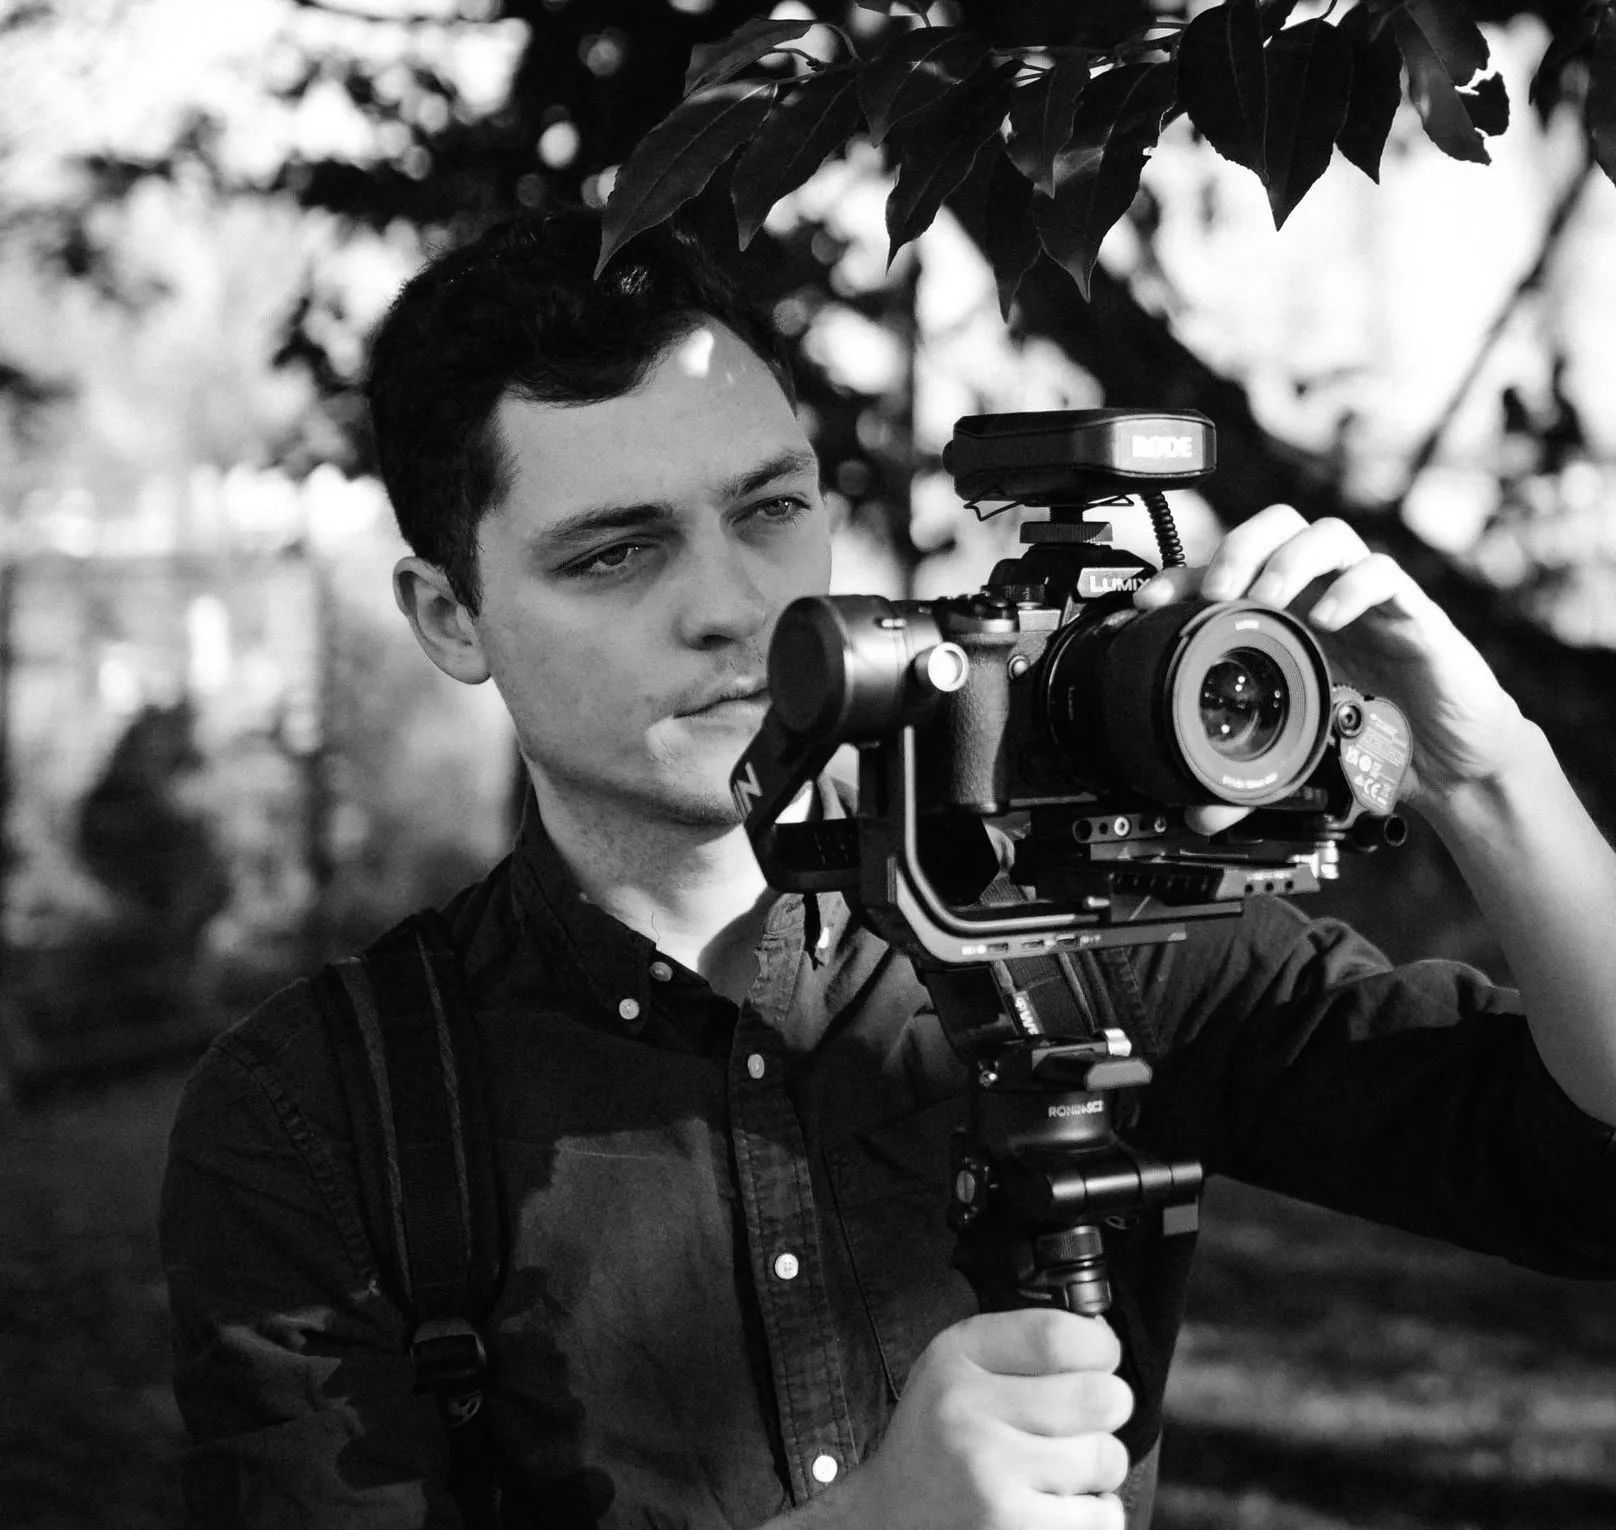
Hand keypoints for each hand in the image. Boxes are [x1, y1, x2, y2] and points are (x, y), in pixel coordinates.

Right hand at [838, 1308, 1131, 1529]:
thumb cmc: (941, 1440)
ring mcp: (989, 1472)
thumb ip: (1021, 1345)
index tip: (1101, 1357)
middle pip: (1099, 1396)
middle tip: (1085, 1420)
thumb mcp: (957, 1368)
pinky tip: (1056, 1505)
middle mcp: (967, 1408)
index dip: (1098, 1345)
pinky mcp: (1012, 1527)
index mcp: (957, 1356)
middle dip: (1109, 1408)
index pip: (1058, 1335)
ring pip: (1106, 1457)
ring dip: (1098, 1465)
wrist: (889, 1519)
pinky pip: (1102, 1514)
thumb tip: (1104, 1341)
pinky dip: (1094, 1513)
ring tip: (1061, 1467)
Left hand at [1133, 503, 1528, 823]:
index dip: (1185, 576)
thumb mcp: (1301, 758)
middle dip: (1238, 548)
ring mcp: (1368, 598)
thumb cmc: (1376, 739)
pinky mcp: (1415, 614)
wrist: (1452, 763)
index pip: (1228, 572)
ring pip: (1328, 535)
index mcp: (1286, 618)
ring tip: (1269, 597)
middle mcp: (1323, 595)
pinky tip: (1328, 617)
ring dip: (1289, 560)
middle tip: (1217, 592)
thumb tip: (1199, 813)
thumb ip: (1250, 783)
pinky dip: (1352, 587)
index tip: (1150, 603)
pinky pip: (1384, 576)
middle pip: (1275, 525)